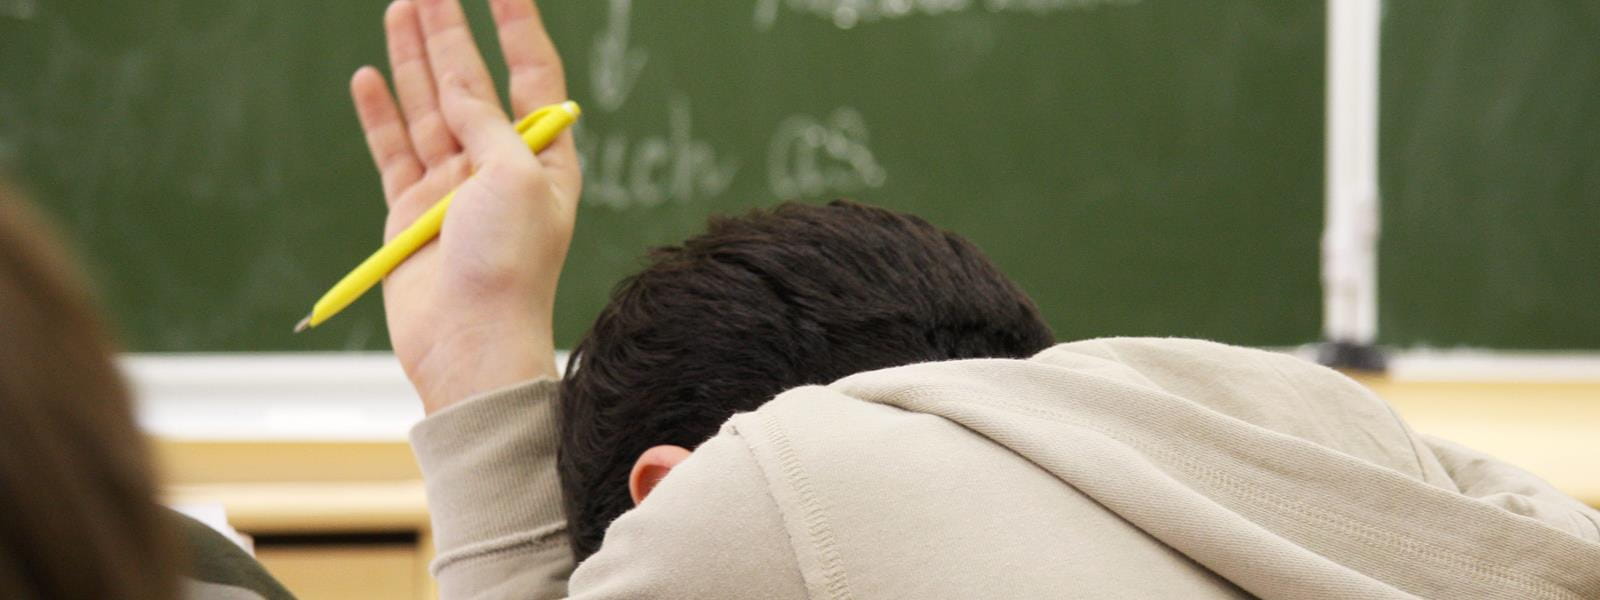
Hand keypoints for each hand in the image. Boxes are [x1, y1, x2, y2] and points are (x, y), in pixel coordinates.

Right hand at [350, 0, 579, 412]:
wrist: (470, 340)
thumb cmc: (511, 265)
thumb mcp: (515, 177)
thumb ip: (487, 123)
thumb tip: (459, 87)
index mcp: (544, 158)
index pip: (533, 76)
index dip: (517, 27)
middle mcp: (499, 168)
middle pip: (471, 83)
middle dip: (450, 32)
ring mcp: (452, 189)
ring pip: (427, 108)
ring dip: (412, 58)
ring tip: (400, 7)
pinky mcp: (410, 212)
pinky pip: (392, 149)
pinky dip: (379, 113)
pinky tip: (369, 75)